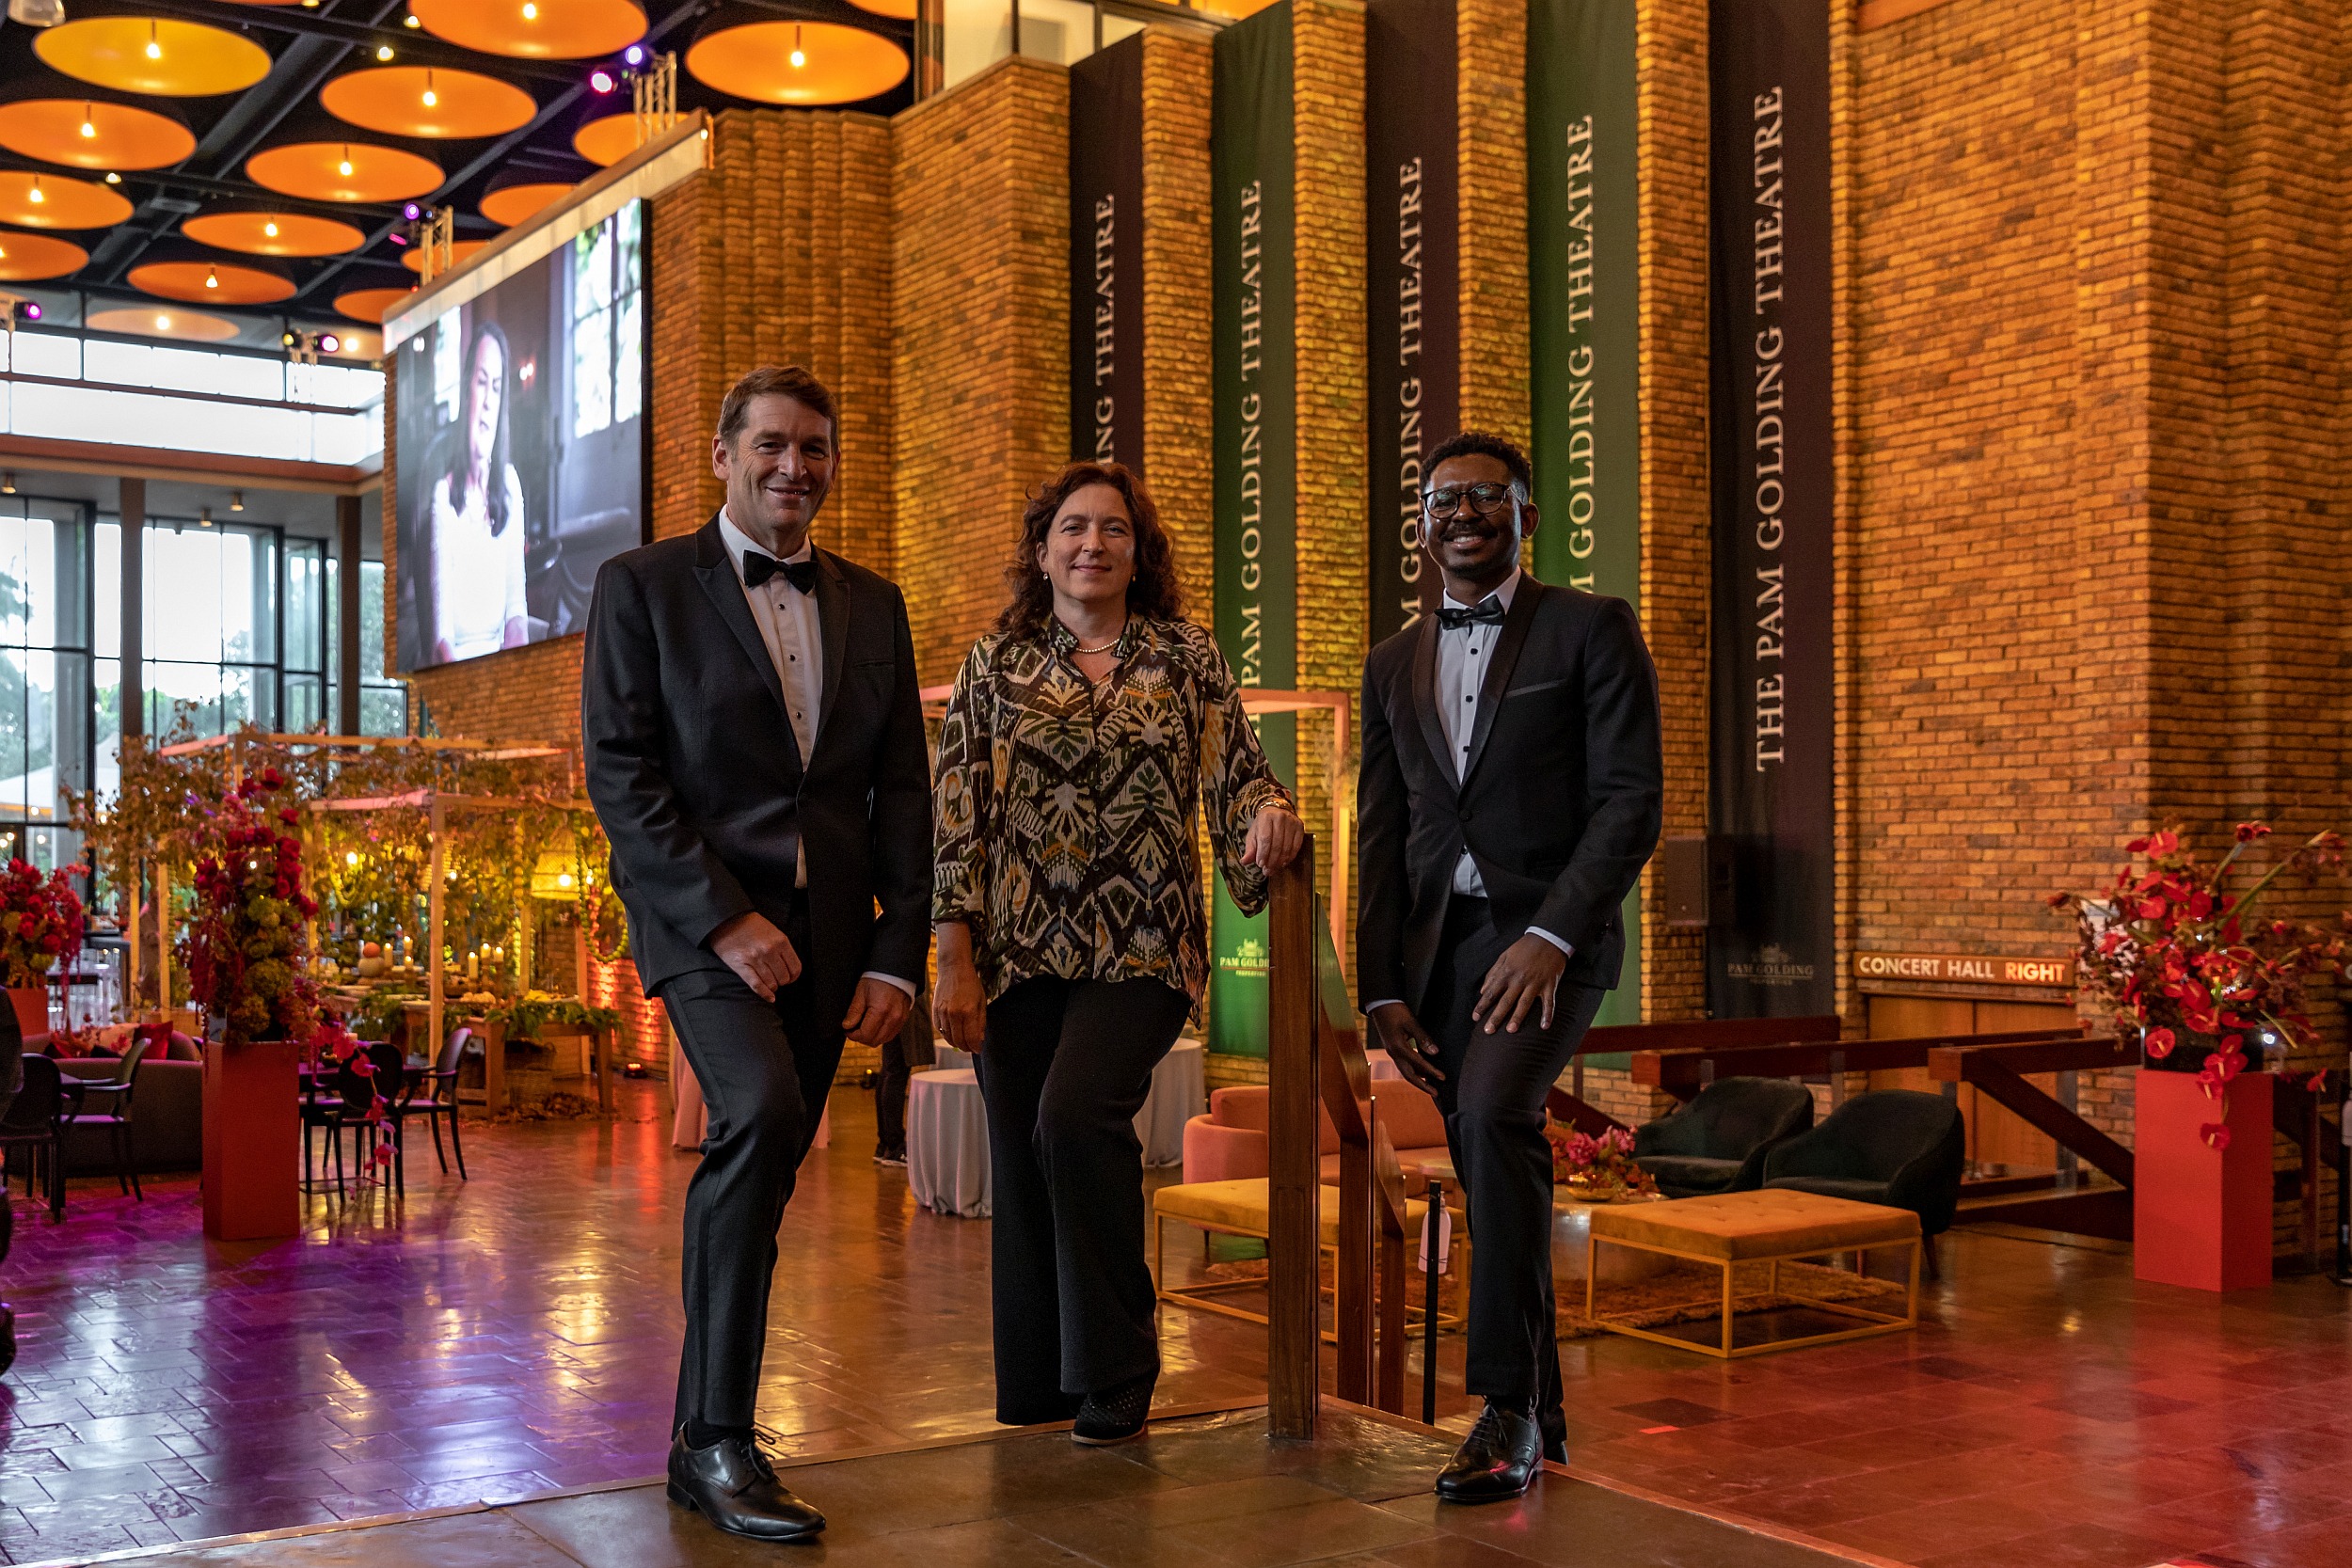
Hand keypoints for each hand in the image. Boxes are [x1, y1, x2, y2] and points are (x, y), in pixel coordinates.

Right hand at [710, 911, 801, 1001]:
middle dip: (781, 982)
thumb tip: (789, 968)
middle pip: (784, 978)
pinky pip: (757, 985)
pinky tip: (769, 997)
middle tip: (776, 979)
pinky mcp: (741, 966)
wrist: (727, 919)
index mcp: (781, 941)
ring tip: (768, 983)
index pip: (795, 968)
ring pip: (771, 984)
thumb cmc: (751, 926)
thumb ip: (782, 948)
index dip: (793, 976)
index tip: (790, 978)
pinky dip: (764, 994)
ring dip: (772, 986)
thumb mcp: (773, 931)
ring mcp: (755, 959)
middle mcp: (769, 951)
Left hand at [842, 978, 911, 1045]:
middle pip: (874, 1041)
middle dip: (861, 1037)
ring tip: (865, 1026)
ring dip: (872, 1037)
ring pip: (883, 1040)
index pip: (865, 1035)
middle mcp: (892, 1018)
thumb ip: (854, 1011)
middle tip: (854, 1028)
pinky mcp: (903, 1019)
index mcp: (880, 1011)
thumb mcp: (861, 992)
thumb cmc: (878, 979)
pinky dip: (881, 1034)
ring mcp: (900, 1020)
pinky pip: (891, 1035)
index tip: (848, 1030)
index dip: (853, 1035)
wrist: (895, 971)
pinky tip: (875, 1025)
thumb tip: (847, 1026)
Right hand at [932, 924, 987, 1052]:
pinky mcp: (934, 1011)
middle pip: (958, 1040)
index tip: (978, 1049)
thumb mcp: (981, 1001)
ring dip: (956, 1043)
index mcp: (968, 1011)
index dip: (975, 1047)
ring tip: (963, 1043)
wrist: (953, 969)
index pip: (971, 1037)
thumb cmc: (970, 983)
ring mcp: (942, 1013)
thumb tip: (979, 1039)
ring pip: (948, 1037)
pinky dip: (946, 1035)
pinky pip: (939, 1030)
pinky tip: (953, 1034)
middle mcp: (953, 1014)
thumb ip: (980, 1022)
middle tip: (971, 1048)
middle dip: (966, 1047)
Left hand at [1242, 805, 1304, 870]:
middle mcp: (1280, 817)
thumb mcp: (1253, 834)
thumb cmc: (1263, 825)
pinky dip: (1290, 857)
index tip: (1260, 864)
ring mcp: (1292, 821)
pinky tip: (1283, 863)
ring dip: (1280, 861)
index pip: (1265, 839)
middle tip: (1267, 871)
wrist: (1277, 811)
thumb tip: (1244, 862)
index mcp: (1266, 817)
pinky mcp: (1300, 826)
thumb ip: (1250, 849)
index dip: (1263, 853)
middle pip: (1277, 844)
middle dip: (1271, 860)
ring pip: (1287, 847)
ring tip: (1273, 869)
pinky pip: (1296, 846)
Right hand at [1368, 1002, 1443, 1097]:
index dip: (1431, 1071)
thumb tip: (1434, 1052)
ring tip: (1430, 1087)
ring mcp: (1392, 1052)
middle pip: (1408, 1075)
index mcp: (1398, 1046)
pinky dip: (1413, 1071)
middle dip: (1422, 1085)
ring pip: (1405, 1071)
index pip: (1418, 1063)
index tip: (1442, 1077)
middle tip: (1435, 1093)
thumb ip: (1422, 1038)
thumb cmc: (1395, 1011)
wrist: (1379, 1005)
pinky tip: (1421, 1073)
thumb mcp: (1411, 1022)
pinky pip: (1403, 1065)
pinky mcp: (1392, 1049)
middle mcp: (1393, 1053)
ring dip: (1418, 1080)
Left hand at [1474, 935, 1567, 1034]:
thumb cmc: (1524, 948)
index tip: (1475, 1018)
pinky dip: (1548, 1015)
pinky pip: (1549, 1002)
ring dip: (1517, 1017)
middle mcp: (1519, 979)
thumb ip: (1492, 974)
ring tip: (1510, 1031)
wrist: (1548, 938)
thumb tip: (1482, 991)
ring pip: (1524, 1003)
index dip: (1482, 1006)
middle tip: (1488, 1031)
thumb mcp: (1504, 956)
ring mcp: (1535, 983)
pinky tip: (1544, 1027)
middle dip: (1496, 1017)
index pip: (1491, 992)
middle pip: (1505, 1001)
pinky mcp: (1549, 985)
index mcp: (1506, 972)